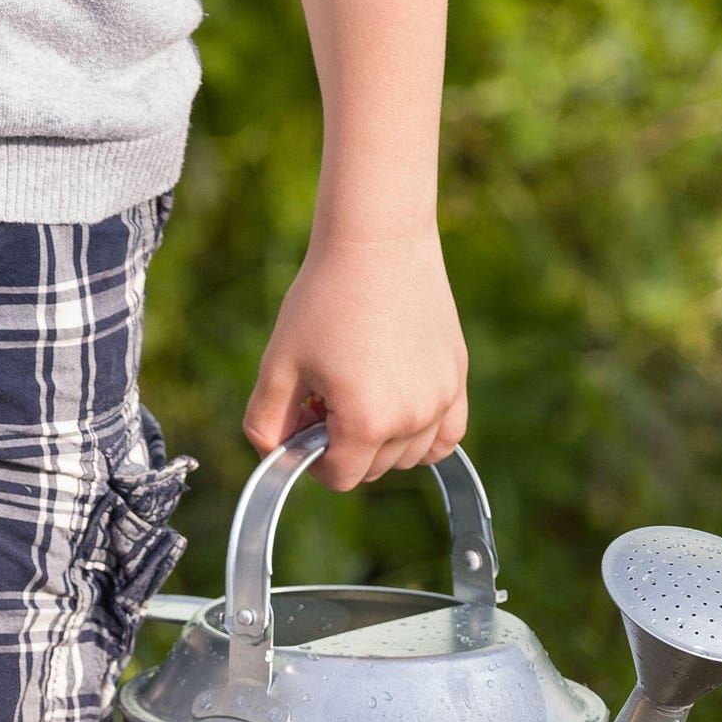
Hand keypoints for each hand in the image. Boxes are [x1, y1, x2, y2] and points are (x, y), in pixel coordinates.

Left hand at [244, 233, 468, 490]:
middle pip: (373, 469)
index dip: (313, 461)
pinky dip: (424, 435)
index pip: (340, 478)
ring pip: (410, 456)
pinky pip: (447, 435)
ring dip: (382, 441)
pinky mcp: (457, 378)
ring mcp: (440, 399)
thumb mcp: (278, 363)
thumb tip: (275, 457)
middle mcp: (411, 419)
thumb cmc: (323, 298)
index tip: (306, 425)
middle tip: (328, 397)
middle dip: (345, 445)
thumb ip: (265, 423)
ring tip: (361, 389)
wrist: (377, 242)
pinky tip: (400, 406)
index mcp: (366, 422)